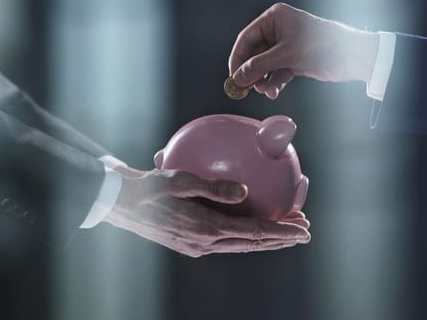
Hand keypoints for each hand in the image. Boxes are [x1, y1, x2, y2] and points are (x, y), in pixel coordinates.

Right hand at [103, 169, 310, 257]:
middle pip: (252, 244)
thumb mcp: (177, 180)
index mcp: (205, 229)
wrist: (122, 205)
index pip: (253, 233)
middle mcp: (205, 243)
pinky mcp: (192, 244)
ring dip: (267, 239)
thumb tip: (244, 191)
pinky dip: (248, 236)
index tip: (302, 229)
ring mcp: (198, 247)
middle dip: (281, 239)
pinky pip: (228, 241)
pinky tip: (255, 226)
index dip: (281, 232)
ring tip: (288, 230)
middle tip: (304, 231)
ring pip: (242, 245)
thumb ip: (212, 187)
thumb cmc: (148, 188)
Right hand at [228, 2, 378, 98]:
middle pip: (254, 54)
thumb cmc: (323, 45)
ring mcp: (286, 46)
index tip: (233, 77)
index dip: (238, 59)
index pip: (246, 39)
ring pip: (264, 66)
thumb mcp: (287, 55)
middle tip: (248, 88)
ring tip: (266, 90)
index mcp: (274, 19)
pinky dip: (274, 82)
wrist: (352, 56)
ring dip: (263, 80)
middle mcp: (278, 30)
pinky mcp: (293, 59)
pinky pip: (276, 72)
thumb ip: (259, 66)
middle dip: (252, 73)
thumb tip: (238, 77)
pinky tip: (276, 90)